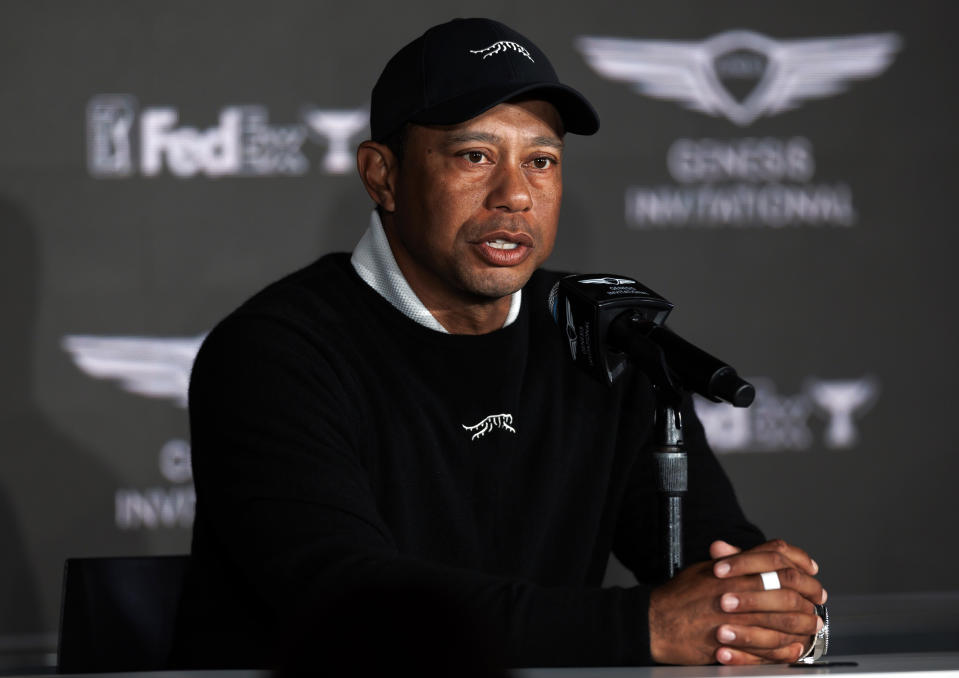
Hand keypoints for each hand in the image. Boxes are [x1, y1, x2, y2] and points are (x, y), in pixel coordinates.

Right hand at [648, 539, 824, 664]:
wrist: (655, 623)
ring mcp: (736, 619)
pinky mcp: (733, 644)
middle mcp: (737, 591)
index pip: (775, 557)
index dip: (799, 563)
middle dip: (809, 595)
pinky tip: (794, 647)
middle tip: (818, 600)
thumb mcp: (704, 569)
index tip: (811, 571)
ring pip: (783, 620)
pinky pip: (768, 648)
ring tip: (812, 626)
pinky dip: (785, 648)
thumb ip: (731, 561)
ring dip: (802, 624)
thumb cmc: (678, 596)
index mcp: (732, 570)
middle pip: (787, 589)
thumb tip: (755, 555)